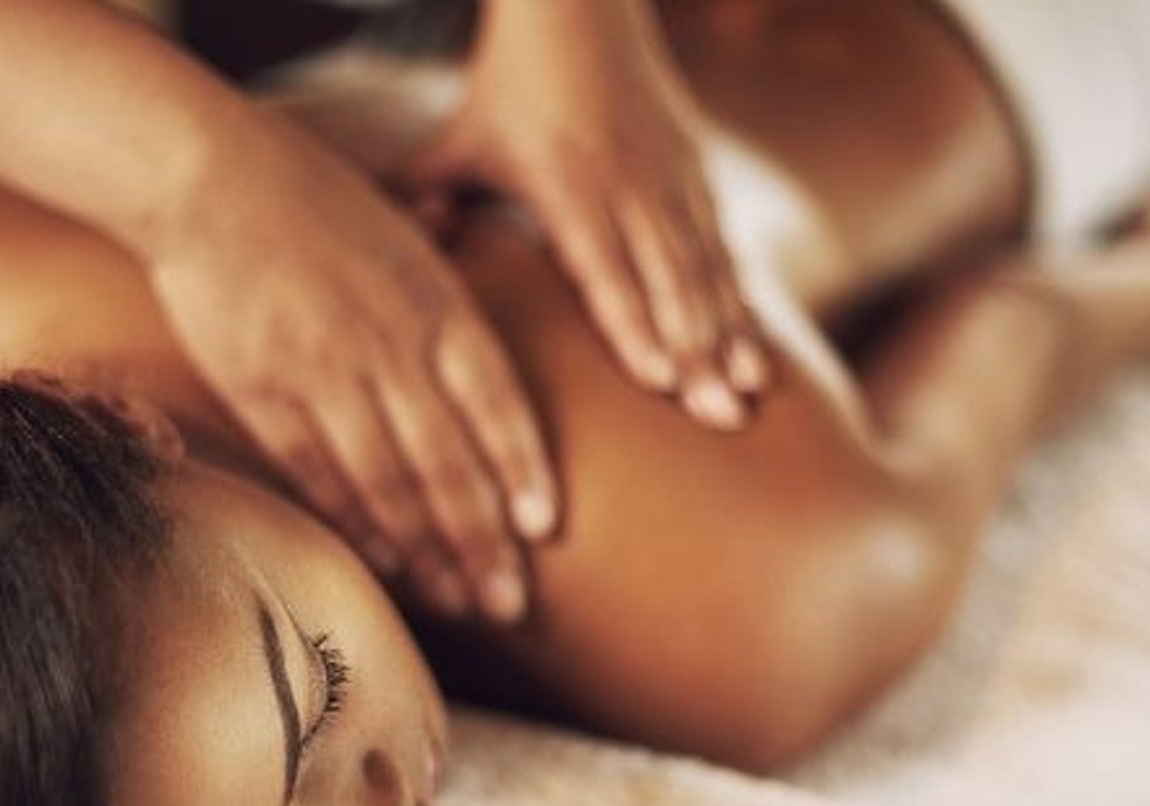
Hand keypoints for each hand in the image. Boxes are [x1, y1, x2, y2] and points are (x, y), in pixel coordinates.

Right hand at [147, 114, 556, 623]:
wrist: (209, 176)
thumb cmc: (321, 204)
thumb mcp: (412, 242)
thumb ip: (453, 316)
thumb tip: (496, 388)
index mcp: (436, 304)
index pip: (496, 401)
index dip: (520, 469)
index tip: (544, 528)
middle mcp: (388, 345)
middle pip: (446, 461)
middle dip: (481, 541)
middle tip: (509, 604)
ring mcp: (323, 373)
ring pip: (386, 481)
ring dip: (425, 550)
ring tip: (455, 599)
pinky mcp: (262, 391)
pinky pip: (318, 473)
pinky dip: (354, 521)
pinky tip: (384, 561)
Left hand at [410, 0, 767, 429]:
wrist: (581, 6)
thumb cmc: (510, 85)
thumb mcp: (459, 138)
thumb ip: (424, 193)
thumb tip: (394, 254)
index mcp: (567, 181)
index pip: (605, 267)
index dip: (634, 324)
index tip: (659, 381)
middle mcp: (628, 184)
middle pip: (669, 281)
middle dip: (698, 354)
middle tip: (718, 419)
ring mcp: (670, 179)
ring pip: (706, 270)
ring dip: (729, 337)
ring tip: (746, 396)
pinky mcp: (697, 174)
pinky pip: (724, 249)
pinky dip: (742, 303)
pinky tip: (756, 354)